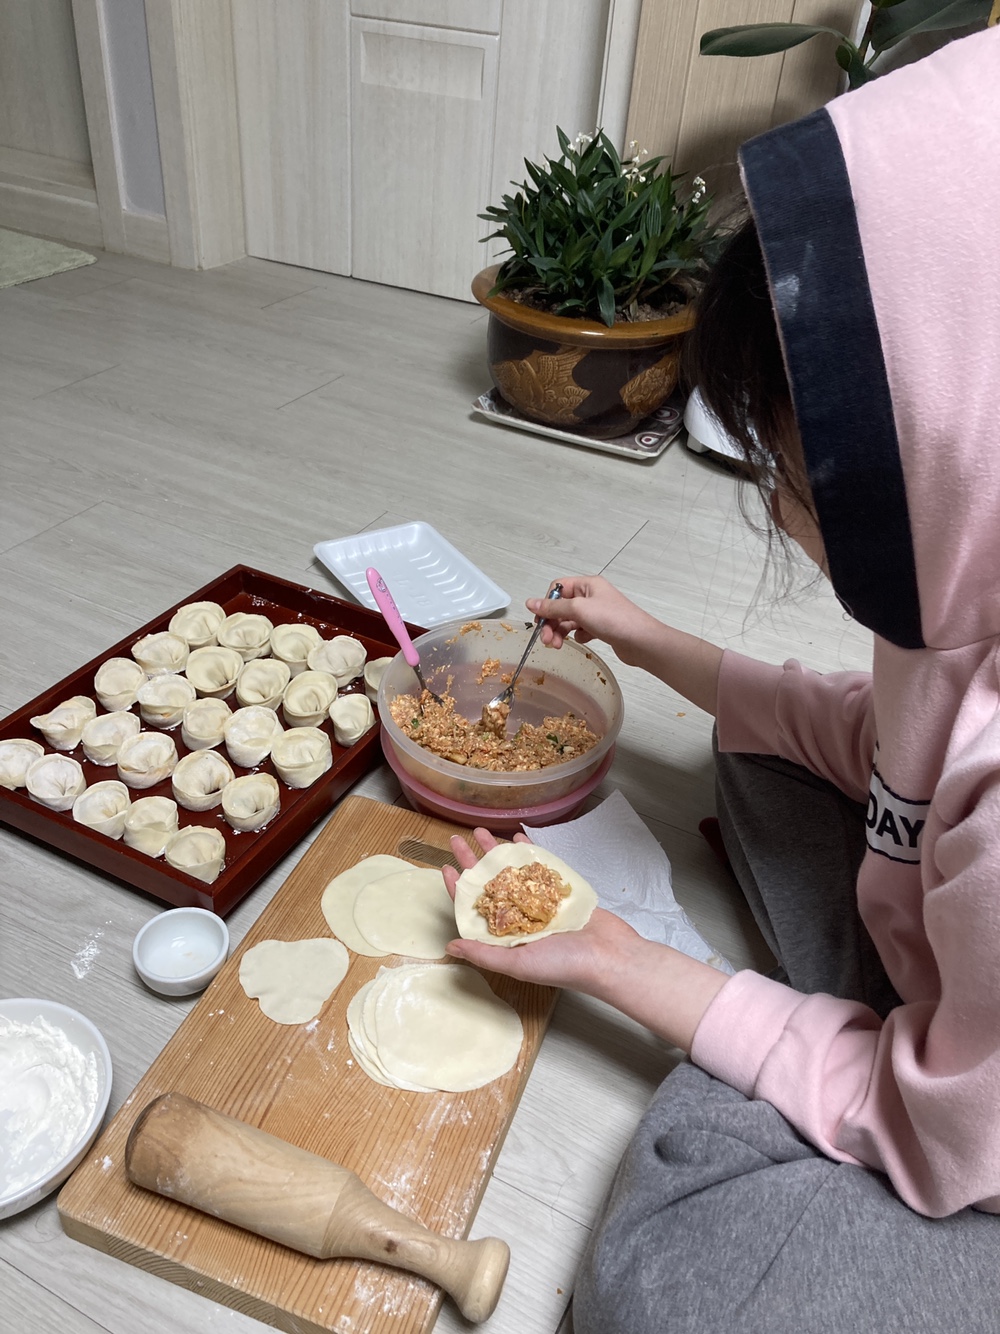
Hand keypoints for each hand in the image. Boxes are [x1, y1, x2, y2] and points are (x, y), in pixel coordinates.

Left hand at [442, 828, 640, 994]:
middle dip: (473, 862)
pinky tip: (517, 838)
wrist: (609, 957)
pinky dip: (529, 853)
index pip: (475, 908)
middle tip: (457, 840)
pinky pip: (541, 868)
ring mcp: (541, 902)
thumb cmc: (565, 966)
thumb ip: (483, 953)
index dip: (459, 888)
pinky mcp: (561, 891)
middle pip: (490, 884)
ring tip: (482, 832)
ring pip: (512, 872)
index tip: (447, 868)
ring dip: (497, 852)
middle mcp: (521, 917)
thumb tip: (450, 945)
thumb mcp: (518, 963)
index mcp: (507, 936)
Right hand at [528, 573, 723, 714]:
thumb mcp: (579, 610)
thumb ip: (553, 607)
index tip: (541, 621)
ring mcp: (598, 612)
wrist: (641, 641)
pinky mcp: (602, 628)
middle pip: (562, 606)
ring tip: (557, 646)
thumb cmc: (612, 620)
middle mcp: (592, 595)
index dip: (547, 604)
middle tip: (547, 640)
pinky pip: (581, 629)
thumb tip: (530, 602)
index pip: (558, 588)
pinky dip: (577, 635)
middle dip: (551, 622)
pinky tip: (582, 640)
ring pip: (570, 620)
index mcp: (587, 584)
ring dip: (560, 631)